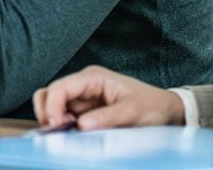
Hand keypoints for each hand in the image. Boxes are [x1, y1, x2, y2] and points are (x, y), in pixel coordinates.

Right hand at [32, 65, 184, 130]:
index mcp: (93, 77)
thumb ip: (106, 117)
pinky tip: (71, 136)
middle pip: (50, 93)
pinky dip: (62, 127)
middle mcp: (84, 85)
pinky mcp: (85, 111)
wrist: (165, 111)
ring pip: (54, 105)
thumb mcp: (132, 112)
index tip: (55, 126)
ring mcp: (83, 98)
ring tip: (66, 134)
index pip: (60, 88)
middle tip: (56, 131)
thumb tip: (81, 125)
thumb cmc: (151, 106)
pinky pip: (65, 117)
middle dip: (47, 111)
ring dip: (54, 119)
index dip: (52, 106)